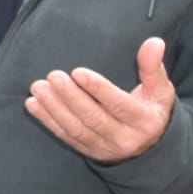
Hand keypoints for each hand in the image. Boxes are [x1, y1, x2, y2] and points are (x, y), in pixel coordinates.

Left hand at [26, 37, 175, 162]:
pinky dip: (47, 120)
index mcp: (144, 121)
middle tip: (53, 76)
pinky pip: (65, 136)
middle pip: (93, 118)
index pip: (119, 105)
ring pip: (76, 129)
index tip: (78, 72)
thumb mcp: (160, 90)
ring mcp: (104, 147)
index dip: (98, 89)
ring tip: (39, 88)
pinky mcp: (87, 151)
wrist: (149, 147)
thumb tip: (155, 42)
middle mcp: (124, 137)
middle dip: (71, 97)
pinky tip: (32, 104)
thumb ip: (153, 67)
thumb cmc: (151, 109)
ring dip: (53, 108)